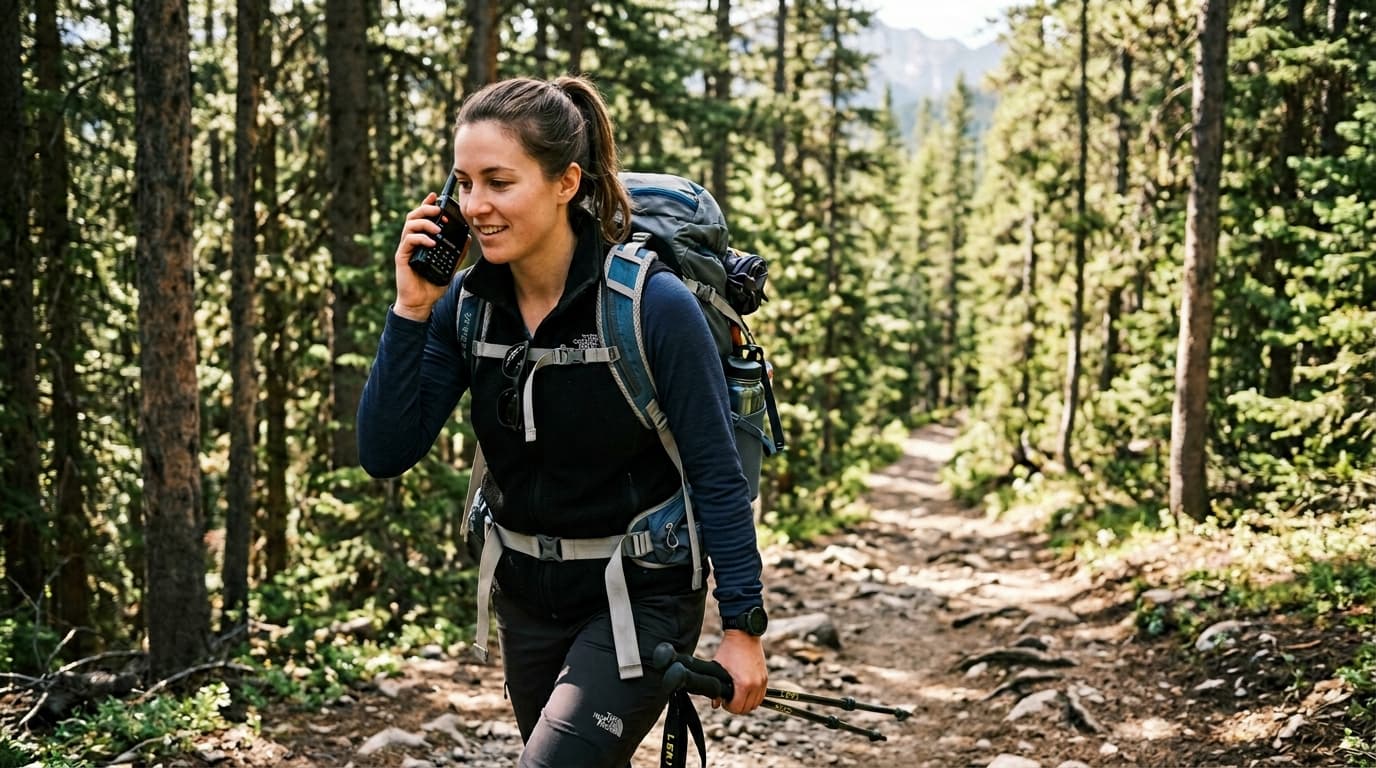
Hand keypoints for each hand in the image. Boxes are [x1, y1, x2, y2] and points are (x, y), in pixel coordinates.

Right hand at [392, 192, 450, 320]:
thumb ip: (457, 252)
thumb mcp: (449, 266)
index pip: (422, 217)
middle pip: (413, 216)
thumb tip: (468, 238)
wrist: (421, 303)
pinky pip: (408, 242)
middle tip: (438, 210)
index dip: (427, 204)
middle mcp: (412, 241)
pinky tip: (431, 242)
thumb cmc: (432, 284)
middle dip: (425, 209)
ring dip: (424, 223)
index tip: (436, 196)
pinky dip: (420, 238)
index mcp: (421, 240)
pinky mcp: (402, 258)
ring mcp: (406, 249)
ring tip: (437, 227)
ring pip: (409, 226)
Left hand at [713, 630, 765, 714]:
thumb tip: (715, 704)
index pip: (736, 708)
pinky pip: (761, 696)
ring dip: (746, 703)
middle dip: (736, 706)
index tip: (724, 700)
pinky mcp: (765, 677)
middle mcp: (755, 685)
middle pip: (746, 709)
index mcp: (743, 684)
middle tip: (729, 698)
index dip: (728, 706)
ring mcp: (762, 681)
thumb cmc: (729, 650)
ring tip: (737, 695)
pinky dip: (754, 697)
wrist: (744, 635)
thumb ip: (716, 689)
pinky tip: (745, 691)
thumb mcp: (718, 669)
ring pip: (755, 704)